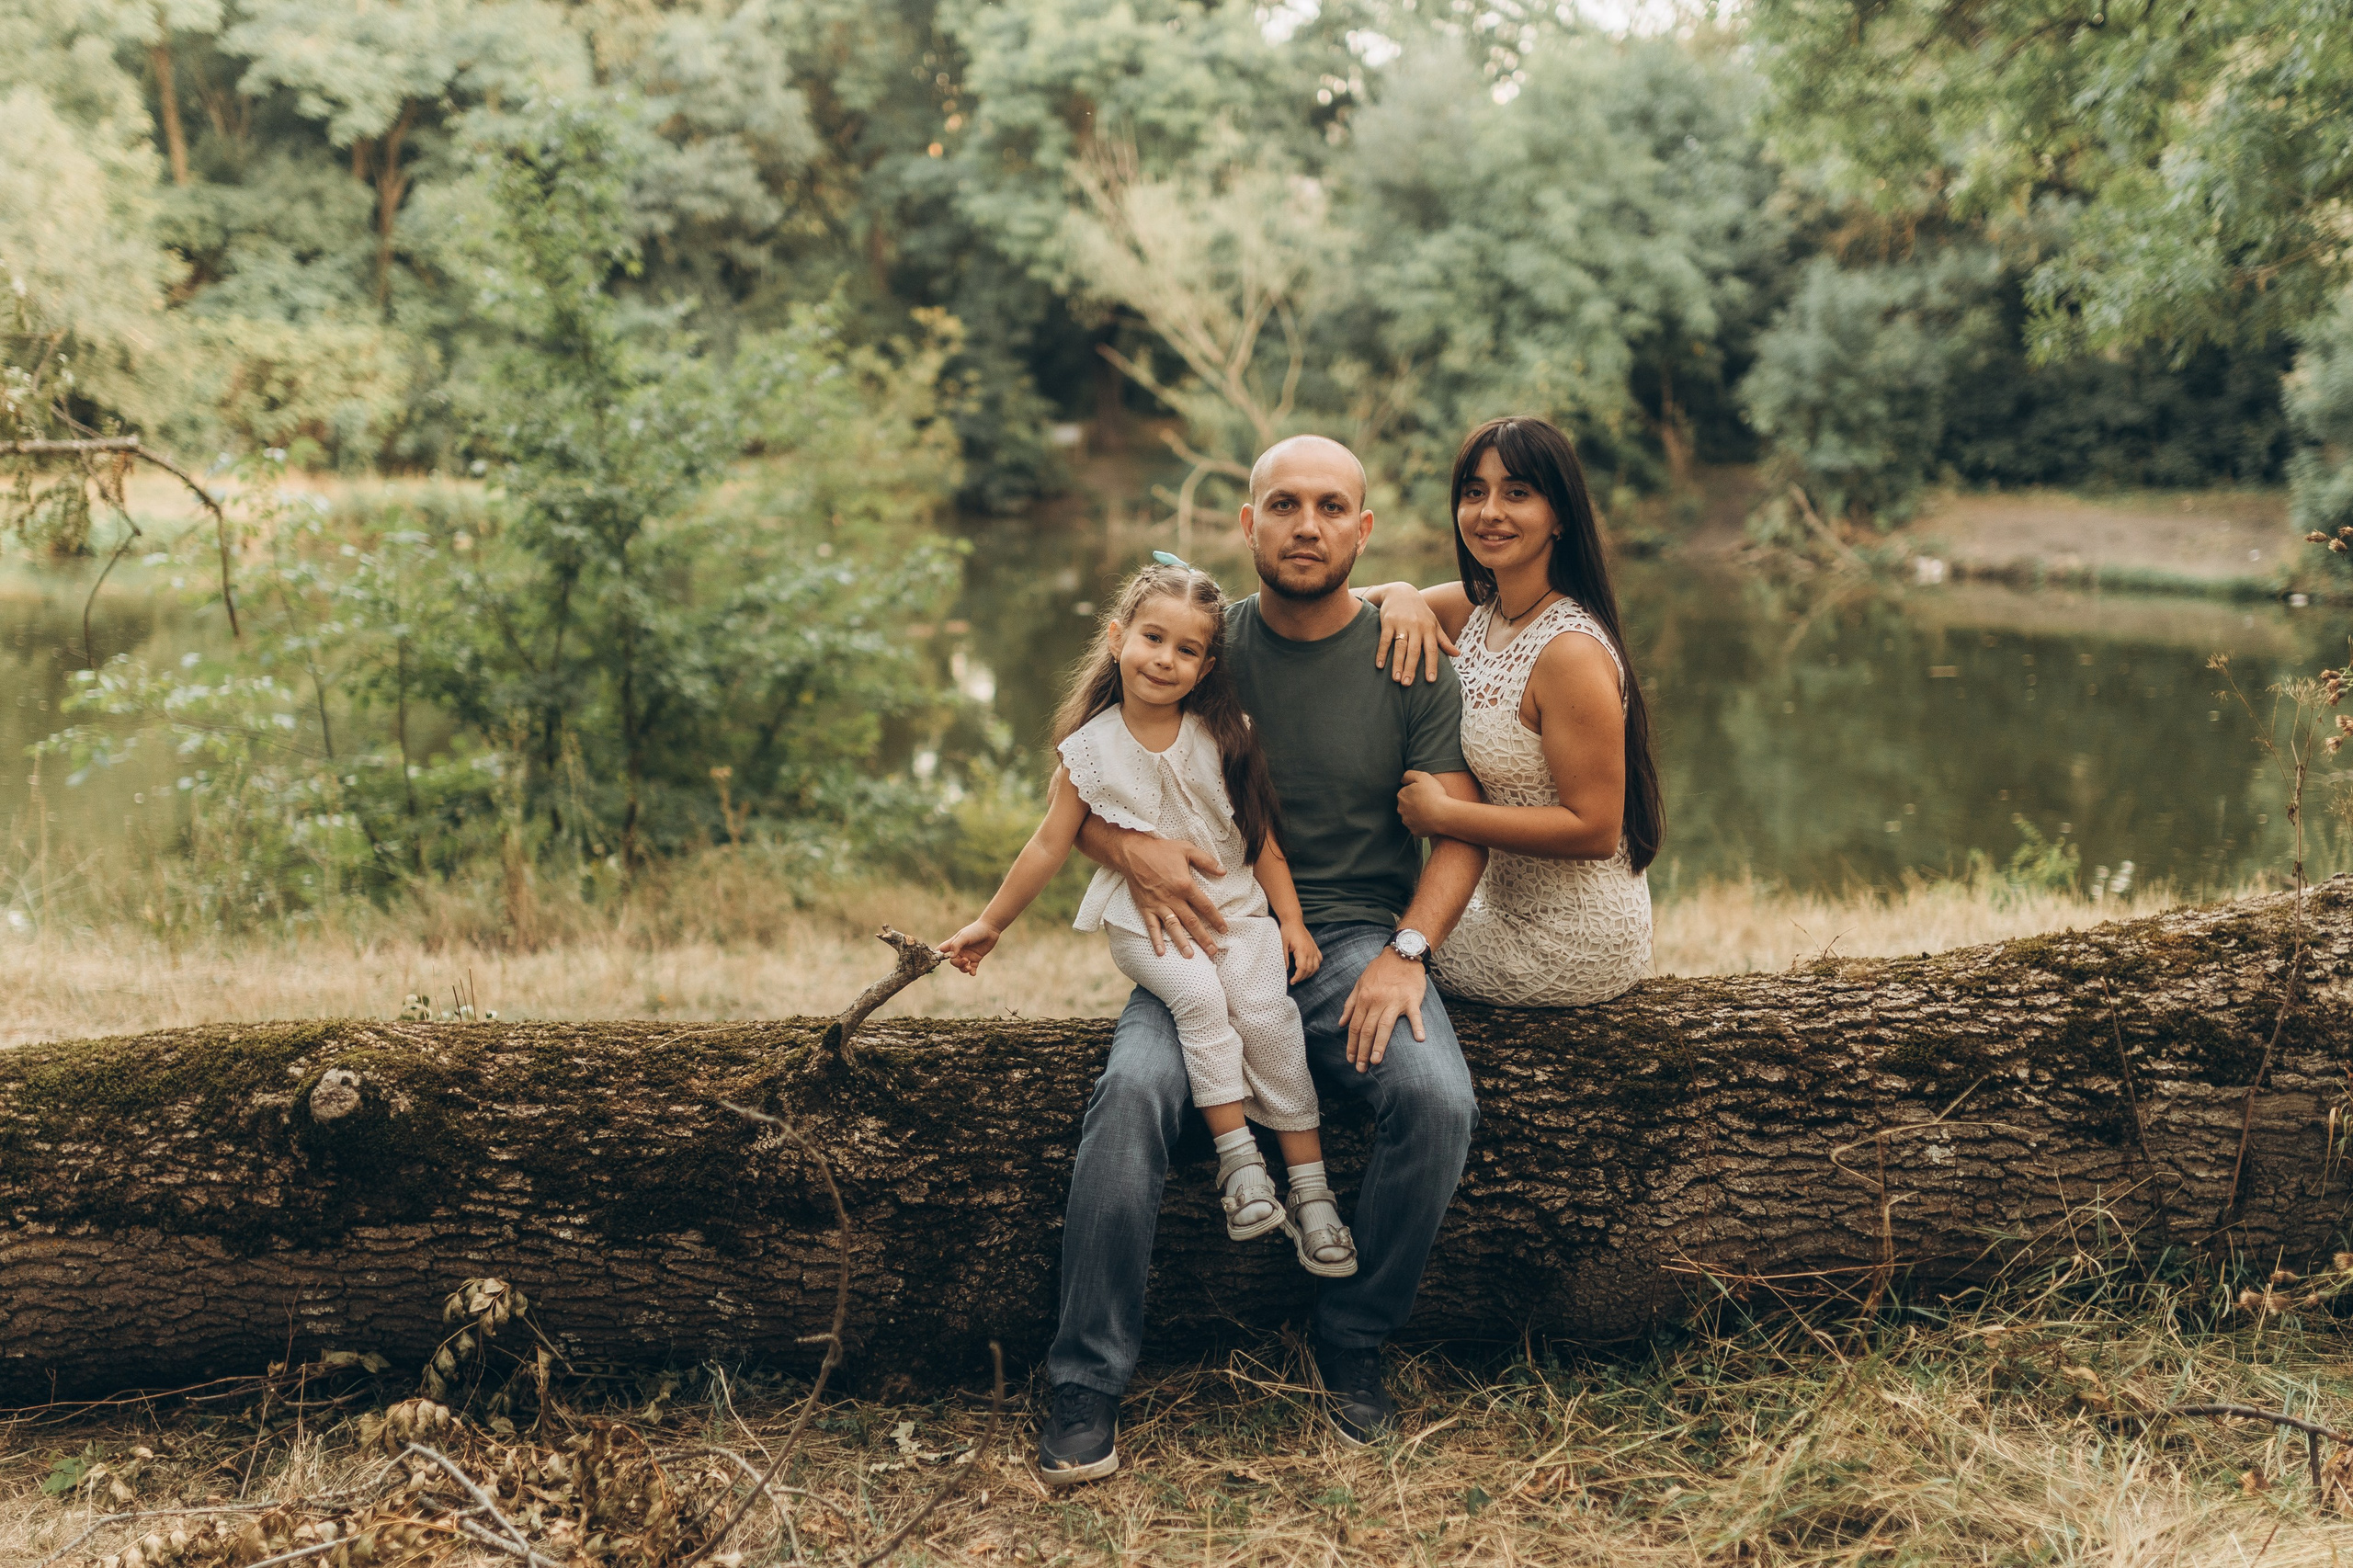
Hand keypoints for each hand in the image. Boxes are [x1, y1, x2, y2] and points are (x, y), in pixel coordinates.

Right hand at [939, 922, 999, 974]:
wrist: (990, 929)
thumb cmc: (975, 930)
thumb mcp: (964, 936)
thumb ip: (956, 946)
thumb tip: (951, 957)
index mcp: (954, 944)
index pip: (942, 950)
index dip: (938, 955)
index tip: (937, 960)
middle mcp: (960, 950)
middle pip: (953, 961)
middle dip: (957, 963)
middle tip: (965, 960)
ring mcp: (968, 955)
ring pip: (962, 966)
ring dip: (964, 969)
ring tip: (969, 967)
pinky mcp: (977, 958)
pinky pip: (972, 968)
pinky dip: (972, 972)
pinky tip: (973, 973)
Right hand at [1121, 834, 1227, 956]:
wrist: (1132, 852)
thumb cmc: (1161, 850)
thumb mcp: (1187, 849)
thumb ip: (1206, 861)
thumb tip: (1223, 871)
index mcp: (1185, 885)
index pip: (1204, 905)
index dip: (1216, 918)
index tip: (1224, 929)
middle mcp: (1173, 898)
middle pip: (1191, 921)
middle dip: (1203, 937)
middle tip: (1213, 951)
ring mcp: (1158, 905)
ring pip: (1173, 927)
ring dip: (1182, 942)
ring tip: (1191, 956)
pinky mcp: (1145, 908)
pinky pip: (1151, 927)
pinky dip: (1156, 940)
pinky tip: (1161, 953)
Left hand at [1281, 921, 1321, 983]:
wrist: (1293, 920)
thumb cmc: (1287, 931)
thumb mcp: (1283, 944)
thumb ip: (1285, 958)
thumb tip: (1285, 970)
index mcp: (1302, 950)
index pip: (1302, 969)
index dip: (1297, 977)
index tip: (1292, 981)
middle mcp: (1310, 950)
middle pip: (1309, 969)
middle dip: (1302, 977)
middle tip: (1294, 981)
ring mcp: (1314, 948)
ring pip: (1316, 966)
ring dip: (1309, 974)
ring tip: (1301, 977)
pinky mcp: (1315, 947)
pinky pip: (1319, 959)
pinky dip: (1316, 966)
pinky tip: (1310, 969)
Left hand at [1340, 948, 1426, 1069]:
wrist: (1401, 954)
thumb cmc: (1380, 970)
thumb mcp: (1359, 983)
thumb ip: (1350, 1004)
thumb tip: (1341, 1023)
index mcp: (1364, 998)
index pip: (1355, 1026)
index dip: (1351, 1044)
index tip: (1350, 1059)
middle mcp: (1377, 1000)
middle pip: (1367, 1030)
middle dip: (1362, 1051)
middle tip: (1361, 1068)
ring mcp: (1395, 1000)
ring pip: (1384, 1026)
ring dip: (1379, 1045)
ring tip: (1375, 1061)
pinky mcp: (1411, 999)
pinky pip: (1414, 1015)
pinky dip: (1417, 1026)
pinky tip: (1419, 1039)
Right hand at [1375, 592, 1458, 685]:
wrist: (1401, 591)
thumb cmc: (1420, 611)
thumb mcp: (1433, 623)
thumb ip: (1443, 640)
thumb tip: (1458, 655)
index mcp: (1429, 629)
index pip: (1432, 650)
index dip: (1432, 665)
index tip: (1431, 681)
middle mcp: (1416, 627)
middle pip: (1414, 651)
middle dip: (1411, 668)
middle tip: (1407, 684)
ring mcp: (1401, 624)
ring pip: (1400, 646)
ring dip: (1397, 663)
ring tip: (1395, 679)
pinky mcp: (1387, 622)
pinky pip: (1384, 639)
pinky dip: (1381, 652)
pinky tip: (1379, 665)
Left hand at [1396, 770, 1453, 836]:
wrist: (1443, 814)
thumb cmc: (1434, 795)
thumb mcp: (1423, 776)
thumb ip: (1409, 775)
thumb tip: (1403, 780)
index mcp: (1401, 795)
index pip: (1406, 792)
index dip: (1416, 791)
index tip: (1425, 792)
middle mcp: (1401, 809)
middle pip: (1407, 804)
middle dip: (1416, 803)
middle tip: (1429, 801)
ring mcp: (1407, 821)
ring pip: (1412, 816)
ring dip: (1419, 814)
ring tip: (1431, 811)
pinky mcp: (1414, 831)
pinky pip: (1418, 827)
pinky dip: (1423, 824)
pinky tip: (1431, 819)